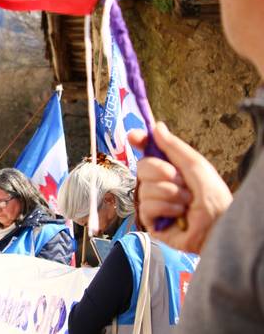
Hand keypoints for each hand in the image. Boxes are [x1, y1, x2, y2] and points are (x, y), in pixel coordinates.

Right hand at [129, 122, 231, 253]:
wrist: (218, 227)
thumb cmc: (214, 199)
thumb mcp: (196, 167)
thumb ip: (175, 147)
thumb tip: (157, 127)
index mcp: (170, 169)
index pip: (148, 152)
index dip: (139, 142)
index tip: (135, 136)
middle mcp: (159, 184)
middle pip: (142, 167)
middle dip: (162, 172)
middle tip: (180, 181)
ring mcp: (153, 201)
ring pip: (144, 188)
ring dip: (170, 194)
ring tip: (186, 203)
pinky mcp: (150, 220)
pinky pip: (146, 206)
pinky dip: (166, 208)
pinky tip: (178, 214)